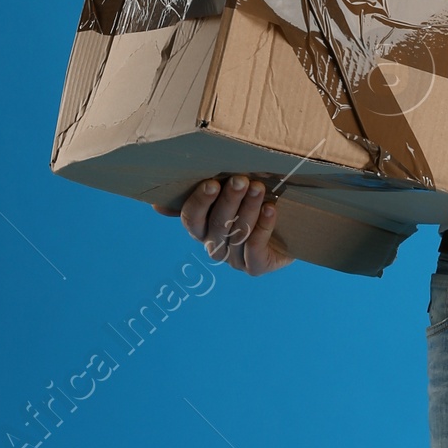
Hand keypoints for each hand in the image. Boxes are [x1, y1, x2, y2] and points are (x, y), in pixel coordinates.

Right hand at [155, 175, 293, 274]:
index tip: (212, 183)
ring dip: (248, 208)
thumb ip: (202, 195)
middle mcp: (214, 246)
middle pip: (217, 224)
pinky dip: (263, 226)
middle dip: (229, 199)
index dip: (199, 202)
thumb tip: (156, 206)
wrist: (291, 229)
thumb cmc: (255, 204)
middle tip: (242, 179)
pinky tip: (271, 208)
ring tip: (259, 187)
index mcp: (201, 229)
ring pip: (237, 233)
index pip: (190, 219)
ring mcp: (234, 259)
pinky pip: (255, 247)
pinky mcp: (255, 267)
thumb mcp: (230, 195)